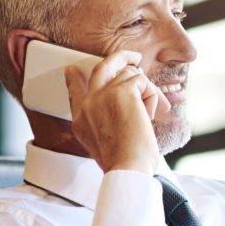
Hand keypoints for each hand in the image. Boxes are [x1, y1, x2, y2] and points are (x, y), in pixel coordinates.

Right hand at [65, 50, 170, 174]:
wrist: (128, 168)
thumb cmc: (124, 162)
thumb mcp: (105, 143)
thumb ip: (106, 120)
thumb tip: (128, 99)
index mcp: (80, 119)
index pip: (73, 92)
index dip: (74, 79)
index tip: (72, 70)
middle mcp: (88, 104)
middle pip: (100, 68)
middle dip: (120, 58)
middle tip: (134, 57)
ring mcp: (102, 95)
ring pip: (131, 76)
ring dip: (146, 93)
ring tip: (148, 115)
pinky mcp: (122, 92)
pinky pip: (143, 82)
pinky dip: (152, 97)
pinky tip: (149, 116)